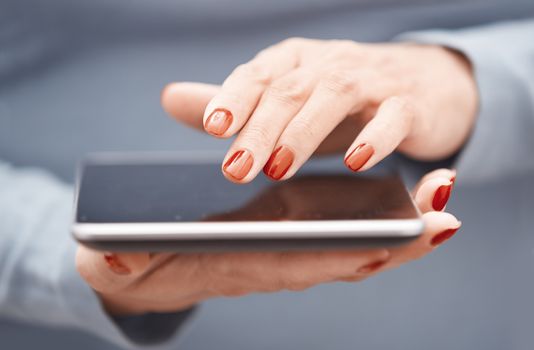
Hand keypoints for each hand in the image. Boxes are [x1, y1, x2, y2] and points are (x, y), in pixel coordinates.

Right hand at [76, 169, 459, 315]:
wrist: (146, 272)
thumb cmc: (138, 264)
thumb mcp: (118, 261)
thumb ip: (117, 262)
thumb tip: (114, 260)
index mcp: (241, 265)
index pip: (298, 263)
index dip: (343, 256)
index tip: (387, 247)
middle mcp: (274, 260)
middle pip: (342, 256)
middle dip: (395, 240)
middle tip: (444, 217)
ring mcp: (287, 247)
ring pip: (353, 243)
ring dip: (399, 224)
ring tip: (442, 194)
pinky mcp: (287, 230)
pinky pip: (342, 230)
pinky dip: (380, 217)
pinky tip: (409, 196)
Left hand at [162, 38, 476, 182]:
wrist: (421, 85)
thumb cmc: (341, 101)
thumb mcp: (286, 101)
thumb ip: (234, 104)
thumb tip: (171, 99)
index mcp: (295, 61)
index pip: (258, 75)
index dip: (234, 97)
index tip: (213, 127)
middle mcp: (329, 64)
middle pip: (289, 91)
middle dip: (259, 130)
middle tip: (235, 170)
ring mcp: (372, 80)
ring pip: (334, 97)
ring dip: (303, 133)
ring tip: (278, 168)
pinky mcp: (409, 104)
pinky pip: (394, 116)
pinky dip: (375, 137)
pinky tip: (356, 162)